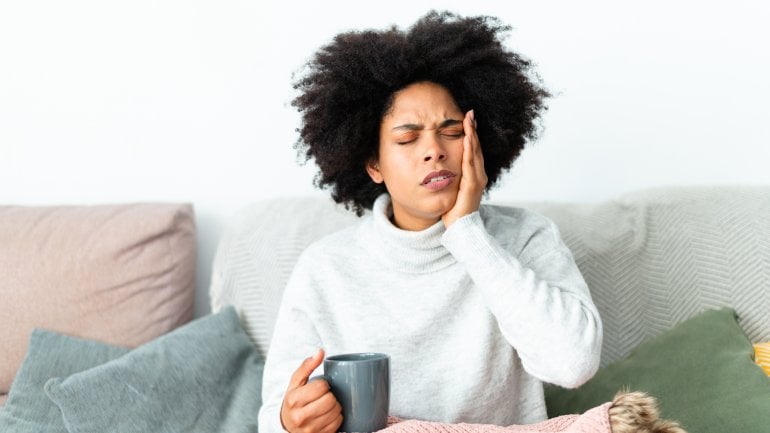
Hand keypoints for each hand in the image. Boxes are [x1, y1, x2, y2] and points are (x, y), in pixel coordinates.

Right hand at [280, 349, 342, 432]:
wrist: (287, 425)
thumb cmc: (294, 400)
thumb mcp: (296, 382)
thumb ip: (307, 365)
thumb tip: (320, 351)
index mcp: (294, 400)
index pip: (322, 386)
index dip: (324, 384)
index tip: (320, 387)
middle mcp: (300, 417)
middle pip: (330, 400)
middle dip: (331, 396)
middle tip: (325, 396)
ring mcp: (309, 430)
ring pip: (336, 412)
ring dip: (335, 407)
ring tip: (327, 405)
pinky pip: (337, 424)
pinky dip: (336, 418)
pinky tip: (328, 415)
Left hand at [442, 109, 487, 226]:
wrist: (461, 230)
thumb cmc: (454, 213)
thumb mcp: (452, 191)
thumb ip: (450, 179)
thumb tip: (438, 169)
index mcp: (474, 176)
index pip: (472, 151)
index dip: (471, 135)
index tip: (467, 119)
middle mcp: (479, 176)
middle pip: (475, 148)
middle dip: (473, 130)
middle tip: (470, 113)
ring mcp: (477, 180)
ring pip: (474, 152)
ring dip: (472, 135)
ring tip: (469, 120)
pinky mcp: (472, 185)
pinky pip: (470, 164)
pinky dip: (469, 150)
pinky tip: (467, 138)